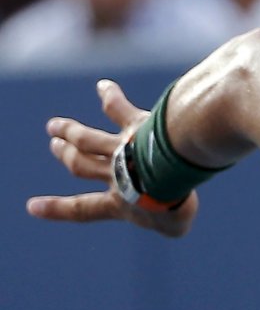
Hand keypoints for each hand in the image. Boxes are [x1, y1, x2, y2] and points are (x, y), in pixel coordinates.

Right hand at [27, 79, 197, 237]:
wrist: (172, 174)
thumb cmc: (173, 204)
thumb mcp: (175, 223)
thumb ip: (173, 222)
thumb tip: (176, 216)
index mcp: (118, 202)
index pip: (83, 209)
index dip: (58, 209)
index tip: (33, 207)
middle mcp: (114, 174)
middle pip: (81, 164)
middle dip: (66, 156)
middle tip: (55, 146)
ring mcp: (121, 148)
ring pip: (87, 138)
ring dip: (70, 131)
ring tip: (55, 126)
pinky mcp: (136, 125)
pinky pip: (118, 108)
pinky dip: (110, 97)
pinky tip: (104, 86)